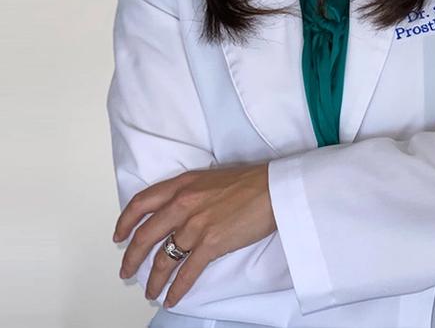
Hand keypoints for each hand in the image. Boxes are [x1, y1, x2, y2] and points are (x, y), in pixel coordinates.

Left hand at [113, 161, 275, 308]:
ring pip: (163, 258)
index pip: (141, 203)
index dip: (125, 222)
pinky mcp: (211, 243)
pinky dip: (177, 288)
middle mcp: (183, 203)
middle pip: (145, 235)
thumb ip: (188, 192)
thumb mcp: (209, 178)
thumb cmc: (249, 182)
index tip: (119, 236)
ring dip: (154, 279)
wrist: (273, 188)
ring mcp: (196, 225)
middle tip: (126, 270)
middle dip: (131, 257)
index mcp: (182, 185)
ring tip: (150, 291)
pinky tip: (172, 298)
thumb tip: (177, 210)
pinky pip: (187, 272)